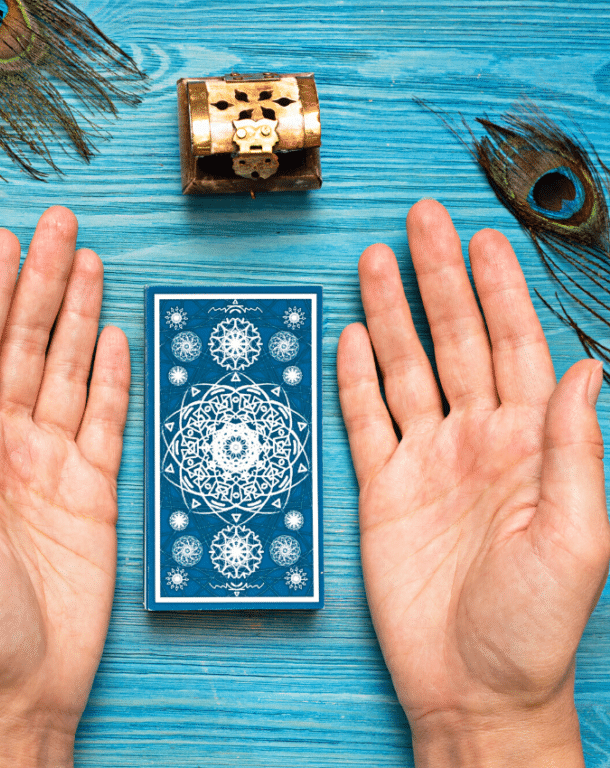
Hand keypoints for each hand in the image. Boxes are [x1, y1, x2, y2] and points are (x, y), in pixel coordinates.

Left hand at [0, 206, 129, 767]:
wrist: (23, 688)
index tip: (7, 246)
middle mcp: (5, 447)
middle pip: (27, 349)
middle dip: (44, 287)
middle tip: (62, 231)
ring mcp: (53, 464)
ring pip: (68, 373)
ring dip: (80, 318)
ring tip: (91, 265)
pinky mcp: (95, 488)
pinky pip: (105, 420)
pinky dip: (111, 379)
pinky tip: (114, 339)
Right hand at [337, 200, 609, 766]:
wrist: (472, 687)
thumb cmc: (533, 624)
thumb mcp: (578, 536)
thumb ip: (575, 447)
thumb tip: (591, 366)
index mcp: (527, 444)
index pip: (513, 346)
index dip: (498, 290)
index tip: (483, 239)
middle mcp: (475, 439)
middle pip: (452, 341)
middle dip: (437, 279)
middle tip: (420, 223)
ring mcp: (426, 460)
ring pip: (404, 368)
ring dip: (392, 314)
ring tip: (375, 262)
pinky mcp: (383, 487)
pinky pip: (366, 420)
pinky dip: (357, 378)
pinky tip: (353, 338)